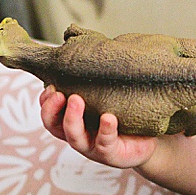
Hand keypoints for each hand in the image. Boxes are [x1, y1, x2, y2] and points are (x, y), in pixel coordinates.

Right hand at [39, 87, 158, 168]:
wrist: (151, 139)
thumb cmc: (124, 113)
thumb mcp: (106, 93)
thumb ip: (93, 76)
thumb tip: (83, 39)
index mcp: (73, 120)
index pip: (50, 112)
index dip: (44, 102)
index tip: (49, 86)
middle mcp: (79, 134)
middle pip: (54, 126)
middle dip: (52, 110)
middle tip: (58, 93)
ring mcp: (93, 147)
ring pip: (74, 138)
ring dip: (72, 119)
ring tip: (77, 100)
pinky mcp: (113, 154)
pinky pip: (106, 143)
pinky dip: (106, 130)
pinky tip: (109, 118)